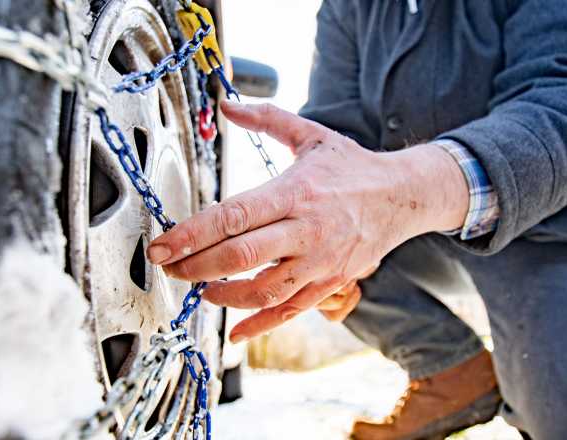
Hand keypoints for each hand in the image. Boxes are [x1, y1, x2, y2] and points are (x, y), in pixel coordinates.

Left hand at [146, 102, 468, 342]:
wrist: (403, 197)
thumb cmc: (352, 166)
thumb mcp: (312, 135)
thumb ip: (266, 118)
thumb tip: (226, 102)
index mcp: (295, 193)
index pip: (234, 216)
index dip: (193, 234)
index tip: (162, 245)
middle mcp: (306, 230)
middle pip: (241, 256)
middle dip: (196, 266)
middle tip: (167, 267)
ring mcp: (319, 262)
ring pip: (264, 290)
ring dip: (224, 295)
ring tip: (199, 289)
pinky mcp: (329, 283)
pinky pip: (290, 310)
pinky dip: (260, 325)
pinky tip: (235, 331)